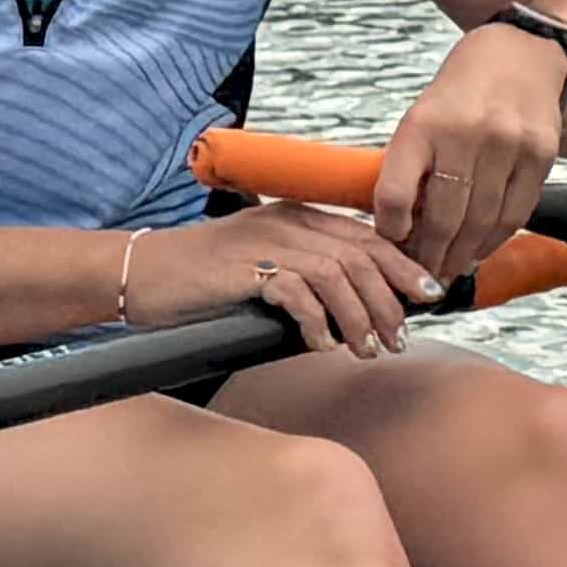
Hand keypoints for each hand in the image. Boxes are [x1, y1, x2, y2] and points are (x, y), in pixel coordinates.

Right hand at [124, 202, 429, 358]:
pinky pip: (297, 292)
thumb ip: (304, 276)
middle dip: (389, 299)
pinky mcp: (242, 267)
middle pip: (361, 254)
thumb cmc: (198, 281)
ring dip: (359, 316)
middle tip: (398, 336)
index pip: (367, 235)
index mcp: (295, 216)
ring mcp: (263, 242)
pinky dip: (317, 322)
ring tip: (367, 349)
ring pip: (337, 274)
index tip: (427, 296)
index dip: (403, 265)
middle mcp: (285, 222)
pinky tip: (321, 344)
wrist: (140, 274)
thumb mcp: (261, 267)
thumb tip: (354, 309)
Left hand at [371, 22, 566, 284]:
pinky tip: (478, 252)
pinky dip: (493, 240)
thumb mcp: (420, 119)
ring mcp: (508, 144)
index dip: (389, 230)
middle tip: (418, 277)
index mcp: (422, 124)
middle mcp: (466, 134)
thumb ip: (408, 169)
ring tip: (445, 272)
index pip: (395, 194)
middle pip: (443, 218)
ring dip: (460, 256)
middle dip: (428, 256)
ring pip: (481, 222)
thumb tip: (395, 232)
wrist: (520, 55)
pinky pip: (515, 213)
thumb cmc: (458, 96)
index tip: (389, 246)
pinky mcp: (542, 155)